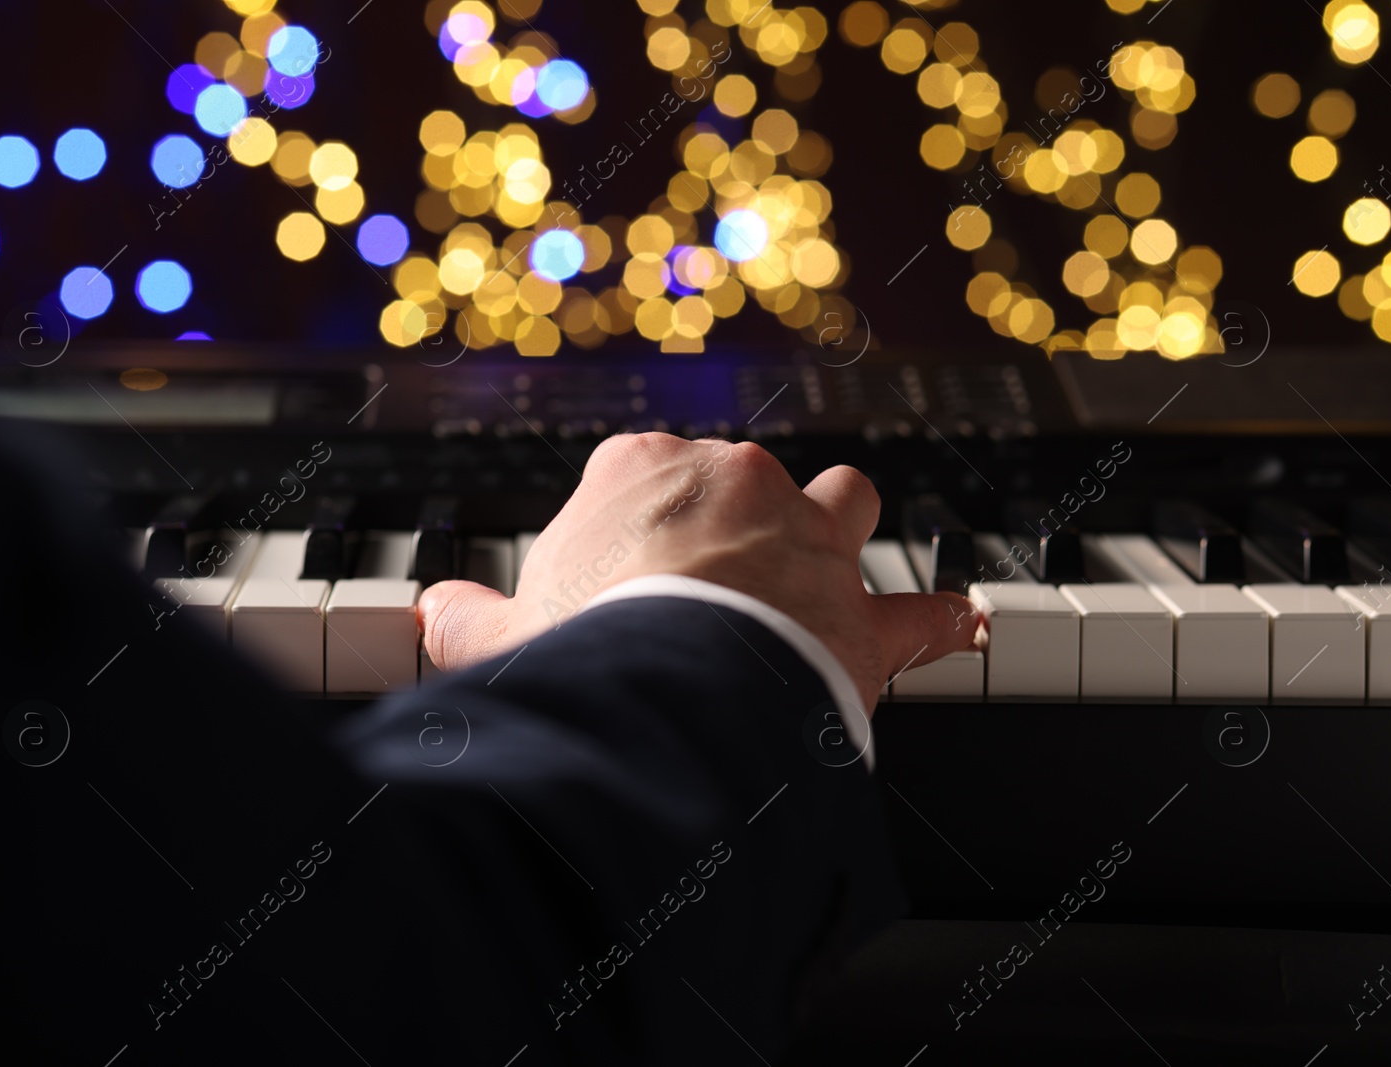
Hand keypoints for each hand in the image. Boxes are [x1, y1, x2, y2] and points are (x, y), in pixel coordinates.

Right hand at [418, 433, 978, 710]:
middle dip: (732, 517)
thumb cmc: (582, 651)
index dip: (631, 520)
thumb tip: (437, 613)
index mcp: (640, 473)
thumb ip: (467, 618)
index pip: (638, 472)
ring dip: (837, 530)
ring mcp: (806, 539)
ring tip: (824, 566)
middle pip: (744, 479)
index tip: (619, 566)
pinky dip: (934, 623)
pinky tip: (954, 627)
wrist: (666, 697)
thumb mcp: (500, 634)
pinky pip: (916, 613)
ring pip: (843, 503)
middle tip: (703, 579)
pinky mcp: (860, 612)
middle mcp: (734, 483)